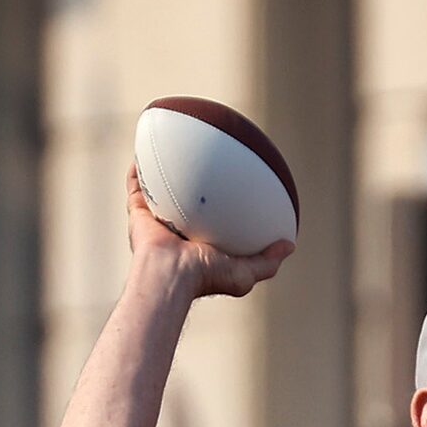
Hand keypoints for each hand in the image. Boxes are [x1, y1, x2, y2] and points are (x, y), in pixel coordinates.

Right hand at [125, 165, 290, 298]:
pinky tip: (147, 149)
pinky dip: (139, 169)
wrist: (170, 275)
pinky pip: (137, 186)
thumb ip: (267, 261)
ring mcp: (157, 221)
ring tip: (175, 150)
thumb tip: (289, 245)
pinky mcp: (139, 214)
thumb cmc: (205, 277)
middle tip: (204, 164)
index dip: (221, 205)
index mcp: (199, 245)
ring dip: (165, 172)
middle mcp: (177, 232)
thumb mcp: (245, 272)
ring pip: (160, 191)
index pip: (212, 221)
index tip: (234, 188)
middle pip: (186, 203)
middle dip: (193, 186)